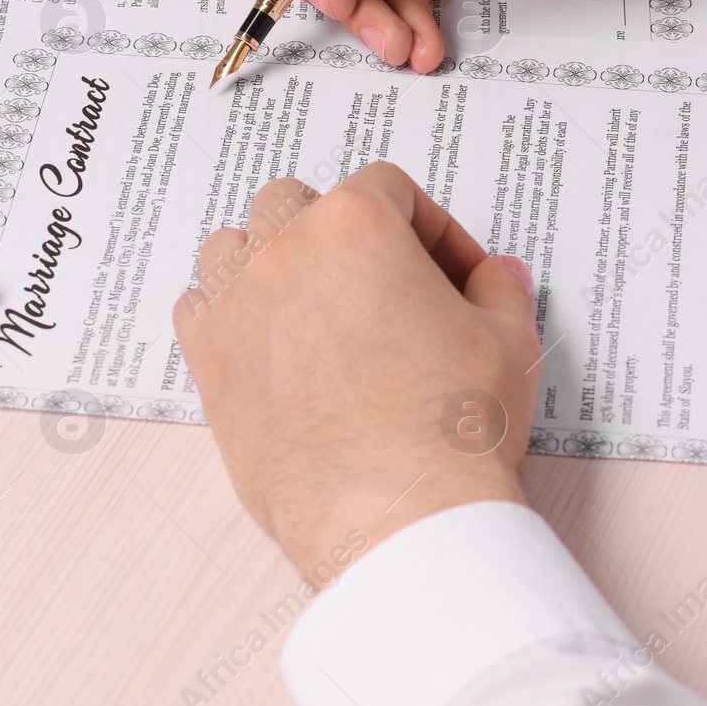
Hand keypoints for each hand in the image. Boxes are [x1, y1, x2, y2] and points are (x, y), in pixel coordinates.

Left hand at [172, 162, 541, 582]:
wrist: (397, 516)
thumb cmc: (450, 432)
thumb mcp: (508, 342)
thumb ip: (498, 289)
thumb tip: (495, 274)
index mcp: (355, 226)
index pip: (386, 189)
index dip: (429, 228)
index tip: (450, 271)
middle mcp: (284, 252)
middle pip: (300, 205)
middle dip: (344, 233)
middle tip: (384, 284)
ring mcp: (236, 306)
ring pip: (237, 247)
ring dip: (273, 261)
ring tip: (317, 305)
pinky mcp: (209, 363)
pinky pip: (198, 307)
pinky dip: (227, 313)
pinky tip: (268, 344)